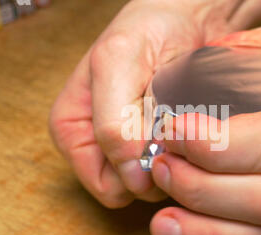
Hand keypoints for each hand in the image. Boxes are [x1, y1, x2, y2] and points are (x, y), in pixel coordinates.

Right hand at [49, 0, 260, 207]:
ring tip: (180, 125)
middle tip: (172, 132)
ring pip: (153, 186)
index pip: (104, 183)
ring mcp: (129, 148)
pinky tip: (187, 129)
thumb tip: (131, 175)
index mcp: (72, 129)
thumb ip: (113, 121)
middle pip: (128, 190)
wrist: (186, 18)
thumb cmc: (147, 29)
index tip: (159, 143)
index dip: (135, 173)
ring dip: (172, 162)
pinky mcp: (155, 144)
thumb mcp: (117, 63)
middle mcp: (97, 145)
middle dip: (153, 170)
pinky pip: (171, 172)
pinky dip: (184, 157)